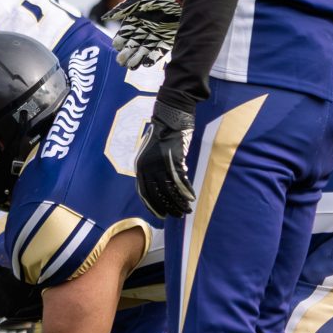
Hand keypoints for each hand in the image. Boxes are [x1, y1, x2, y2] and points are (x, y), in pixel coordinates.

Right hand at [102, 0, 183, 69]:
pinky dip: (153, 57)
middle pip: (134, 42)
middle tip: (121, 62)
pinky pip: (159, 49)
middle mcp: (146, 26)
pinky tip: (145, 64)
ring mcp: (158, 33)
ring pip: (145, 48)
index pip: (125, 31)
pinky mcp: (169, 38)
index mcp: (136, 17)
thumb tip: (105, 17)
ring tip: (131, 66)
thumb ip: (122, 10)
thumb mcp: (137, 1)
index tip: (116, 47)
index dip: (120, 39)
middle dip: (127, 52)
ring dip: (138, 57)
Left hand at [134, 97, 195, 218]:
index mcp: (140, 167)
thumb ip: (157, 169)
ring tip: (187, 209)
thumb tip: (170, 185)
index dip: (153, 206)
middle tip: (178, 215)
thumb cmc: (163, 135)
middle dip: (168, 207)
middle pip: (158, 194)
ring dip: (179, 202)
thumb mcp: (152, 154)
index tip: (161, 216)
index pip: (144, 193)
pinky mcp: (173, 160)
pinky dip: (186, 191)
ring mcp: (160, 164)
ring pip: (170, 190)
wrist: (170, 117)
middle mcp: (148, 168)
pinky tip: (191, 197)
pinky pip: (180, 181)